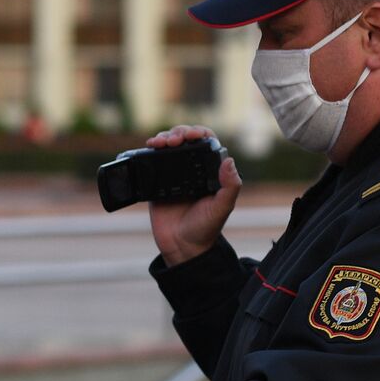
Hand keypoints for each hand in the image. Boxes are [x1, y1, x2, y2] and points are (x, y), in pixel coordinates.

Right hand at [144, 124, 242, 265]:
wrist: (182, 248)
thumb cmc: (205, 229)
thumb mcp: (222, 208)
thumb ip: (230, 186)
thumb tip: (229, 161)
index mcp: (209, 172)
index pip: (205, 142)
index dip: (198, 132)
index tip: (191, 135)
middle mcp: (192, 170)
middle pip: (184, 140)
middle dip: (177, 133)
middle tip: (173, 140)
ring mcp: (173, 175)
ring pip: (168, 147)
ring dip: (163, 138)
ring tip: (159, 142)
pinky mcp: (157, 184)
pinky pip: (152, 162)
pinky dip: (149, 152)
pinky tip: (149, 148)